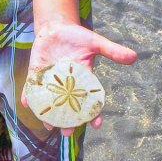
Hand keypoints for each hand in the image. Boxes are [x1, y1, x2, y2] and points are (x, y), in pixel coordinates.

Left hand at [21, 22, 136, 135]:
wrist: (56, 28)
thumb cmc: (77, 36)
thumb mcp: (96, 43)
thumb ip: (112, 51)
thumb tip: (134, 57)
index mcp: (82, 81)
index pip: (89, 101)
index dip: (93, 114)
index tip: (96, 124)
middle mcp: (66, 85)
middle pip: (68, 108)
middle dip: (68, 121)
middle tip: (68, 133)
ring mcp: (50, 81)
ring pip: (50, 102)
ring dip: (48, 114)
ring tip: (48, 125)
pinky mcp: (36, 74)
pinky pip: (32, 88)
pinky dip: (29, 96)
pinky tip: (27, 104)